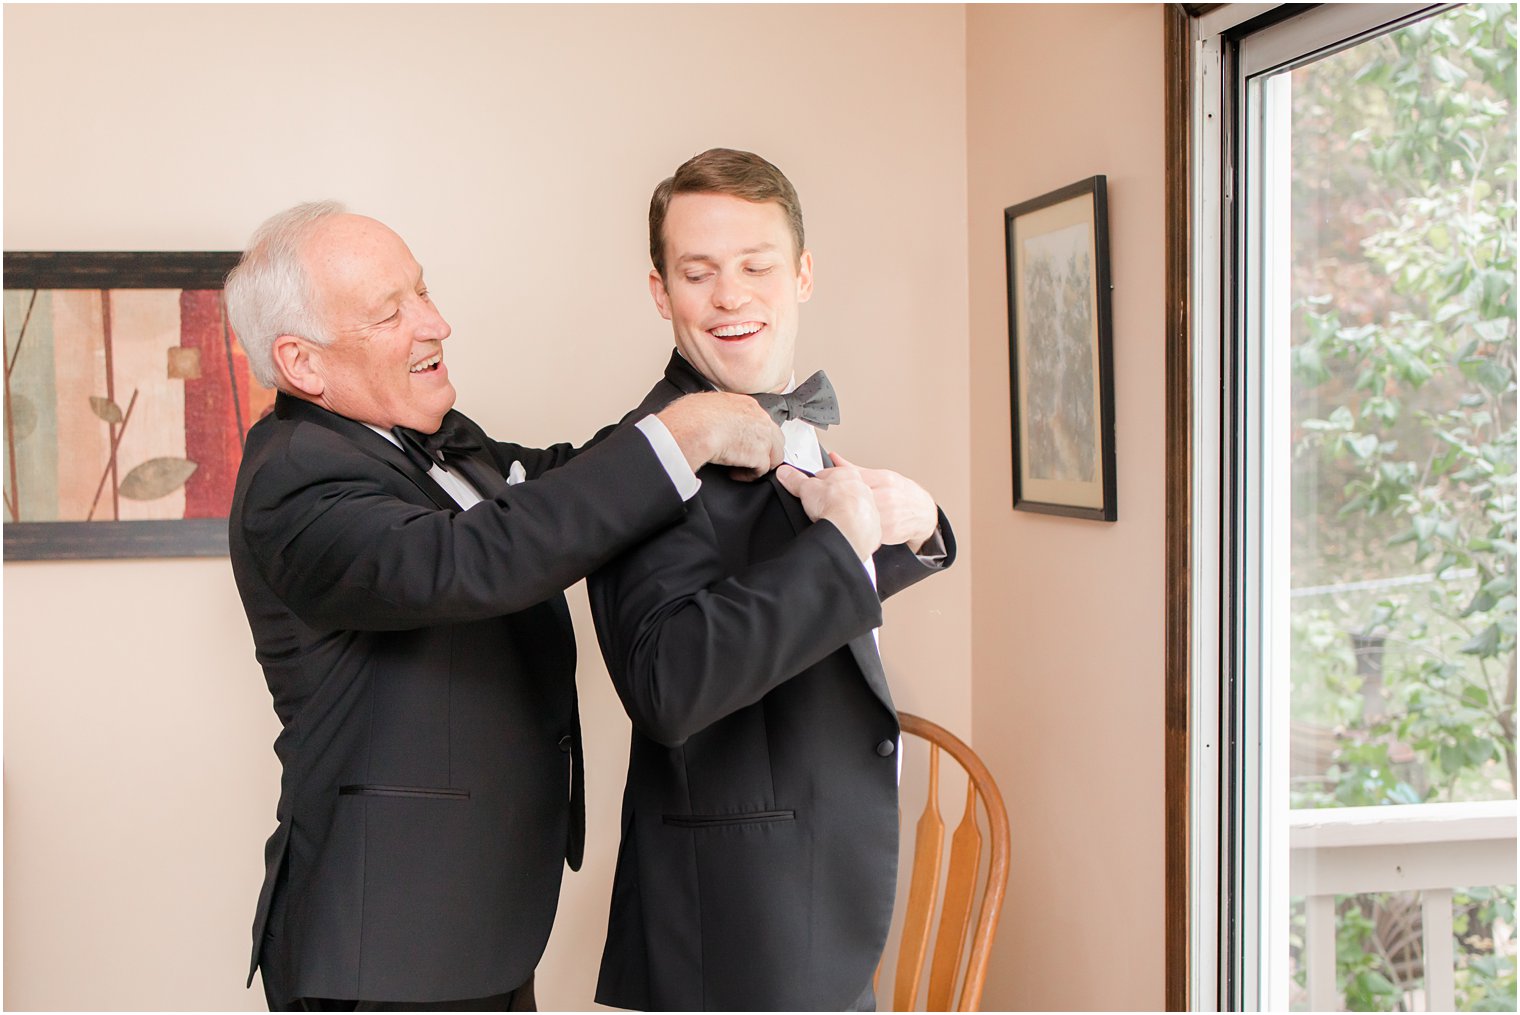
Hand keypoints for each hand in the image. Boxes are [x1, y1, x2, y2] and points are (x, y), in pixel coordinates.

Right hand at [657, 392, 783, 481]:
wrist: (695, 427)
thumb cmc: (692, 416)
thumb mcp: (706, 404)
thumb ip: (718, 411)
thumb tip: (711, 418)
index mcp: (747, 404)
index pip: (761, 422)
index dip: (754, 435)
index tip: (744, 443)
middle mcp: (760, 418)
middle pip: (775, 438)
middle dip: (764, 450)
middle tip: (748, 458)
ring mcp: (763, 437)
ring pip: (774, 455)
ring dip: (759, 464)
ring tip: (743, 468)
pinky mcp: (759, 455)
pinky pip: (762, 471)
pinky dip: (749, 475)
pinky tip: (735, 473)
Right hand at [775, 462, 881, 561]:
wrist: (850, 529)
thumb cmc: (834, 505)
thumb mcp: (806, 488)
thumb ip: (794, 479)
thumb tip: (785, 473)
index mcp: (848, 474)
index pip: (831, 475)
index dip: (818, 483)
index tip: (813, 491)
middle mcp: (863, 489)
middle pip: (844, 491)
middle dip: (833, 499)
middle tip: (821, 507)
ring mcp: (870, 508)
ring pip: (855, 509)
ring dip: (844, 514)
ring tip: (831, 521)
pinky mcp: (873, 526)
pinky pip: (862, 527)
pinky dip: (852, 529)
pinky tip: (842, 532)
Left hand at [829, 452, 937, 551]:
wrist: (923, 512)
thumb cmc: (901, 494)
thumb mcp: (881, 477)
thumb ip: (854, 470)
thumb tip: (833, 458)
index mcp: (883, 479)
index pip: (854, 477)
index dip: (834, 480)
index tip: (821, 484)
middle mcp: (887, 495)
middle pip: (855, 496)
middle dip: (837, 500)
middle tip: (824, 503)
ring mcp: (888, 514)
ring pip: (859, 515)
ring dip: (845, 516)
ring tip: (836, 516)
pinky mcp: (888, 531)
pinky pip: (866, 532)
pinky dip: (856, 530)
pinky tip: (850, 528)